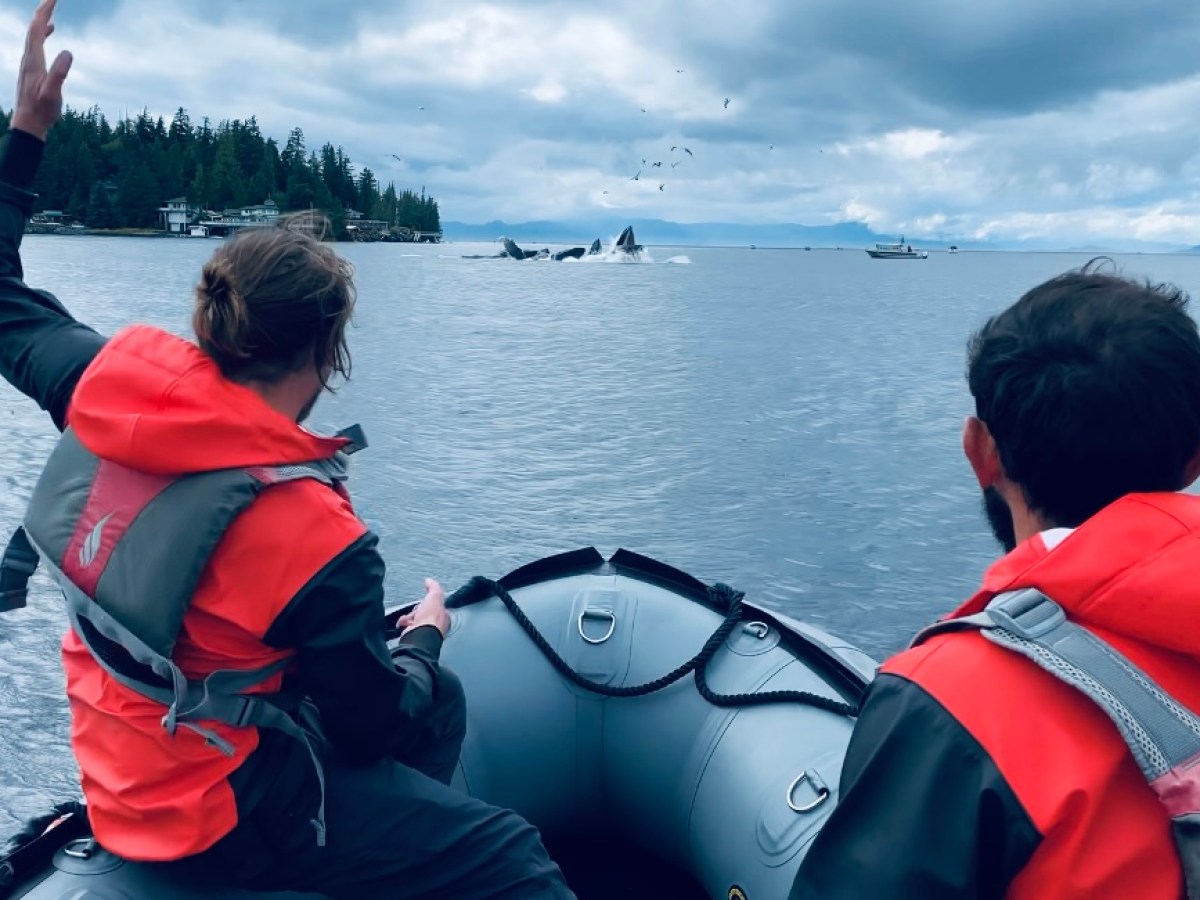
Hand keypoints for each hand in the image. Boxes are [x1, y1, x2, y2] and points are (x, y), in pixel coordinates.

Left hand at [11, 0, 71, 140]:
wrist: (28, 123)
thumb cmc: (42, 110)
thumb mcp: (53, 93)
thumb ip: (59, 73)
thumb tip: (68, 52)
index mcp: (33, 59)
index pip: (37, 29)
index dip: (45, 12)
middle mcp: (28, 57)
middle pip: (33, 27)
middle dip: (43, 10)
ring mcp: (28, 62)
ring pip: (33, 33)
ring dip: (42, 19)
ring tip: (51, 9)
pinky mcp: (32, 68)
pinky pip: (36, 43)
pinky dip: (43, 32)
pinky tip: (51, 32)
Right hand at [395, 578, 449, 637]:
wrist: (420, 635)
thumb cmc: (430, 618)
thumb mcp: (435, 597)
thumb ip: (433, 587)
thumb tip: (429, 580)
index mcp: (444, 617)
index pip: (435, 606)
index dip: (427, 602)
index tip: (423, 601)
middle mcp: (436, 626)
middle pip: (422, 612)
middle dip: (416, 610)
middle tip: (417, 612)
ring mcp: (424, 632)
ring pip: (413, 619)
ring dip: (409, 617)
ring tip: (409, 619)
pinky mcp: (414, 637)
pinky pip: (405, 626)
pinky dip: (403, 623)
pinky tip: (403, 624)